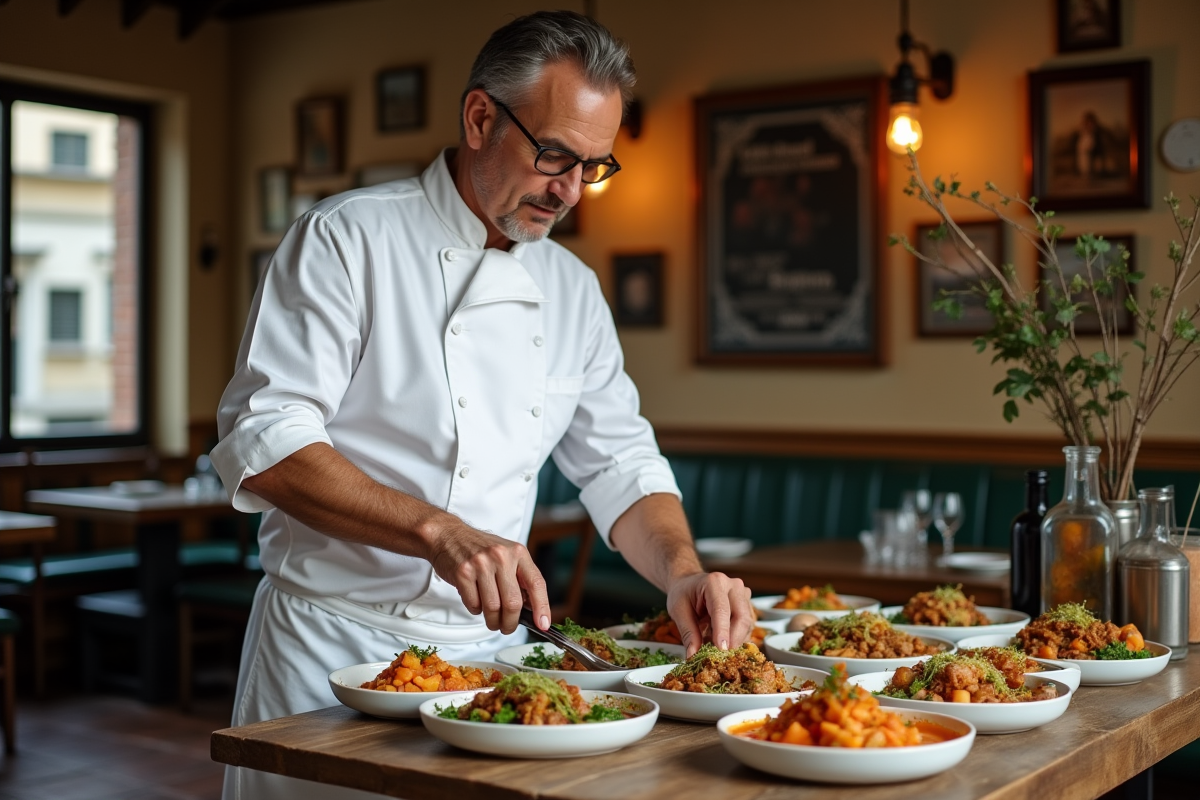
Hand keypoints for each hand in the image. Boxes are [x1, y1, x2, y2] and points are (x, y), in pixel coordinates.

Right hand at [426, 519, 549, 634]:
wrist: (449, 535)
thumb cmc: (480, 549)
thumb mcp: (507, 556)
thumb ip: (519, 578)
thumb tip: (531, 609)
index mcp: (518, 552)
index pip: (536, 583)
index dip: (542, 607)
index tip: (543, 624)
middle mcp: (501, 556)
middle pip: (513, 602)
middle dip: (511, 622)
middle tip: (507, 627)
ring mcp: (481, 564)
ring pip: (493, 607)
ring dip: (492, 620)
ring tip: (491, 619)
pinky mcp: (463, 573)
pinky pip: (474, 605)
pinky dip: (476, 610)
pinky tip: (475, 601)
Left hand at [665, 572, 753, 656]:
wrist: (689, 583)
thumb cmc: (683, 593)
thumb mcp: (678, 611)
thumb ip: (687, 632)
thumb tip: (693, 655)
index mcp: (714, 582)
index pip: (721, 609)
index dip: (723, 630)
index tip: (722, 649)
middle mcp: (733, 586)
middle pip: (742, 616)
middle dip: (734, 639)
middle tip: (721, 656)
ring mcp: (743, 594)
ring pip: (748, 623)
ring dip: (736, 640)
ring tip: (718, 648)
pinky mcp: (747, 604)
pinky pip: (748, 625)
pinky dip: (738, 637)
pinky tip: (725, 641)